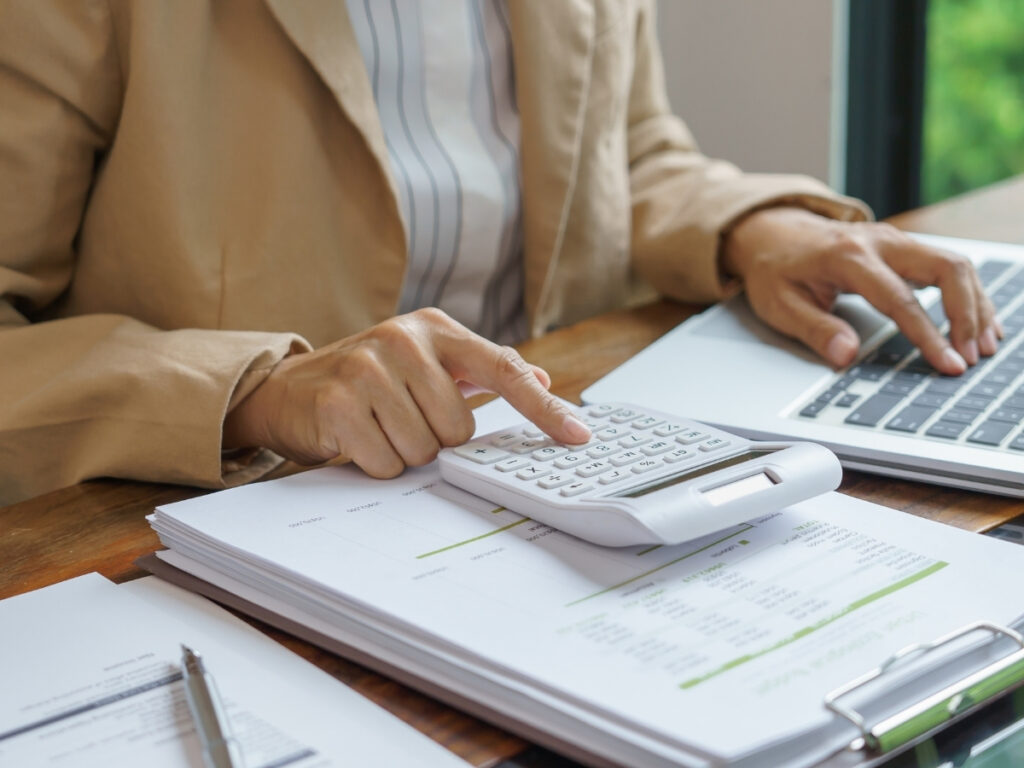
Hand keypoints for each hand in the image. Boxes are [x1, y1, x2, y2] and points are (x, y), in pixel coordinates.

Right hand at [223, 308, 590, 476]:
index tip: (578, 435)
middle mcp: (403, 339)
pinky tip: (356, 439)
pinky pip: (386, 462)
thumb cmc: (367, 380)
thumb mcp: (425, 363)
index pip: (504, 368)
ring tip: (377, 427)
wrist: (287, 389)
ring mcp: (368, 368)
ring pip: (424, 449)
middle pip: (459, 428)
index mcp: (434, 328)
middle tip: (402, 421)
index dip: (543, 407)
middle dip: (434, 439)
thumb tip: (543, 379)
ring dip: (403, 452)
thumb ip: (482, 372)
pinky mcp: (339, 403)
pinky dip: (375, 463)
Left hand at [720, 207, 1000, 374]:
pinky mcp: (903, 246)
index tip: (948, 364)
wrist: (771, 232)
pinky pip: (947, 266)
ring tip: (984, 345)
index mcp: (848, 257)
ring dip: (976, 305)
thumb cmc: (775, 270)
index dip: (928, 336)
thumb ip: (815, 330)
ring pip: (955, 264)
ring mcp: (895, 240)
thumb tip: (847, 356)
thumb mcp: (779, 305)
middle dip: (967, 314)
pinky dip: (968, 294)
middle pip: (946, 268)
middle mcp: (880, 241)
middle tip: (972, 356)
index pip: (900, 299)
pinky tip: (978, 322)